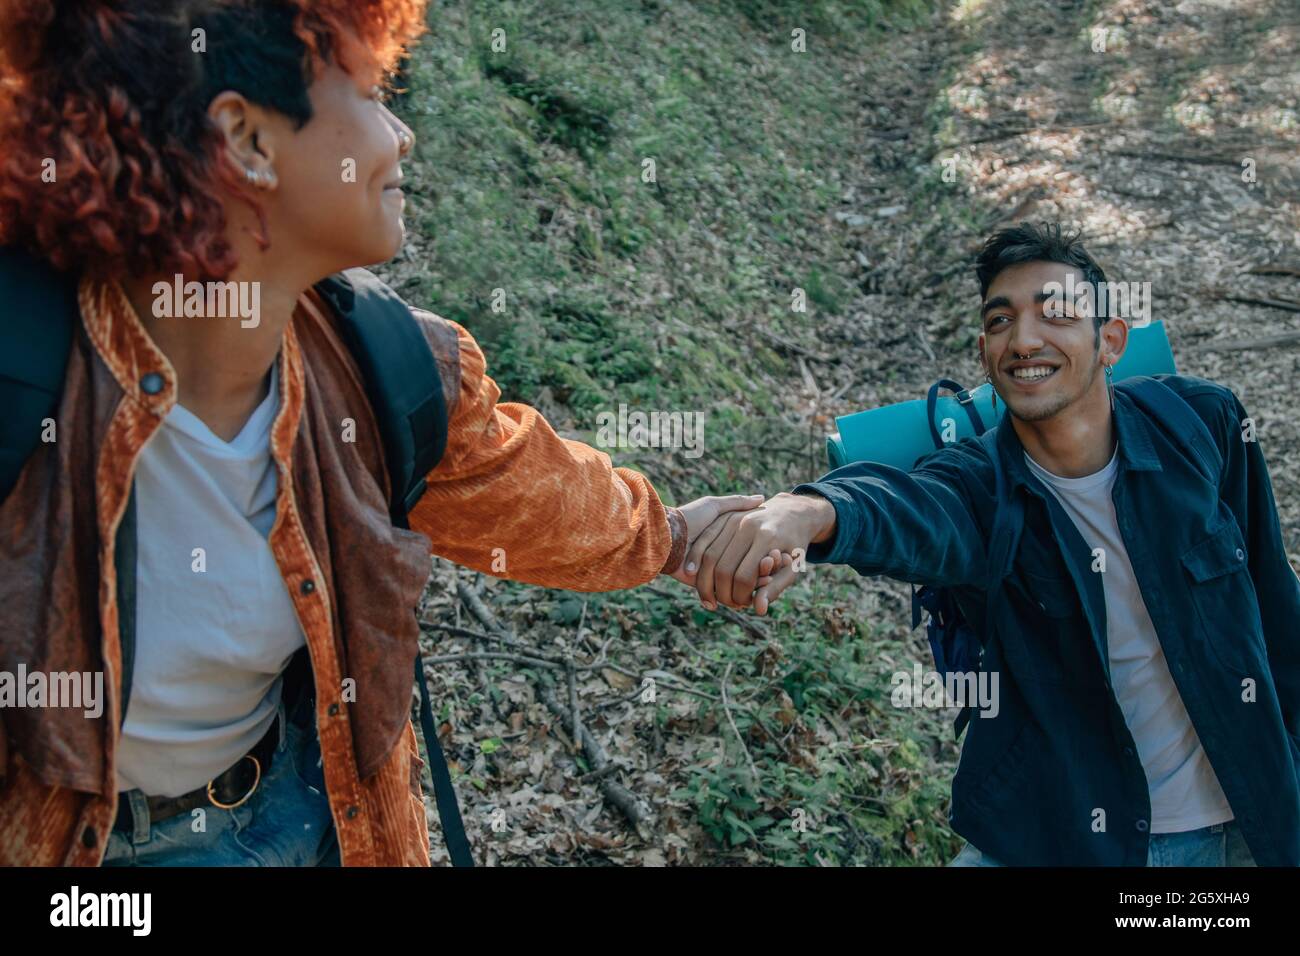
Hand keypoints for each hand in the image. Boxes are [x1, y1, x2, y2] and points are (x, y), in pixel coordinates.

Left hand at [666, 494, 774, 586]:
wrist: (665, 535)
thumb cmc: (691, 517)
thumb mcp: (716, 507)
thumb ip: (736, 503)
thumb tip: (761, 498)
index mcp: (722, 542)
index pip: (750, 550)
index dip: (766, 551)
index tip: (783, 549)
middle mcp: (719, 559)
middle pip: (749, 568)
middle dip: (766, 568)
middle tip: (784, 563)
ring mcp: (712, 573)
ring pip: (742, 581)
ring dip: (759, 580)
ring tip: (775, 575)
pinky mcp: (705, 585)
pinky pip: (728, 592)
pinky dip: (745, 591)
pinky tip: (761, 586)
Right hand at [689, 492, 835, 611]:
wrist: (793, 512)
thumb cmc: (795, 545)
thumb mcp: (794, 568)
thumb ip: (776, 588)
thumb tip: (758, 610)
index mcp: (767, 538)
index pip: (744, 576)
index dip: (740, 596)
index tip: (743, 604)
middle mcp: (748, 526)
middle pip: (724, 567)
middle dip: (721, 592)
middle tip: (725, 604)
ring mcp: (734, 519)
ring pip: (710, 555)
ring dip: (705, 580)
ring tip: (708, 598)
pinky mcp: (724, 516)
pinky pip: (705, 540)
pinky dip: (696, 559)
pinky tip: (692, 575)